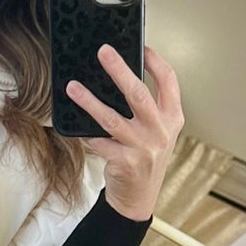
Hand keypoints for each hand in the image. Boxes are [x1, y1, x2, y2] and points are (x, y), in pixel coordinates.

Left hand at [66, 44, 183, 224]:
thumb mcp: (158, 132)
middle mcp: (160, 131)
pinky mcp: (124, 162)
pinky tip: (77, 128)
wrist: (139, 198)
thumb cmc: (146, 159)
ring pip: (112, 118)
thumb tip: (121, 76)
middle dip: (119, 70)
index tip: (142, 46)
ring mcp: (143, 148)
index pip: (168, 81)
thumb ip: (149, 108)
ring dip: (89, 101)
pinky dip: (86, 134)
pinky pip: (98, 142)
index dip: (155, 61)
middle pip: (139, 94)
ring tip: (73, 87)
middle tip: (104, 52)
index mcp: (172, 118)